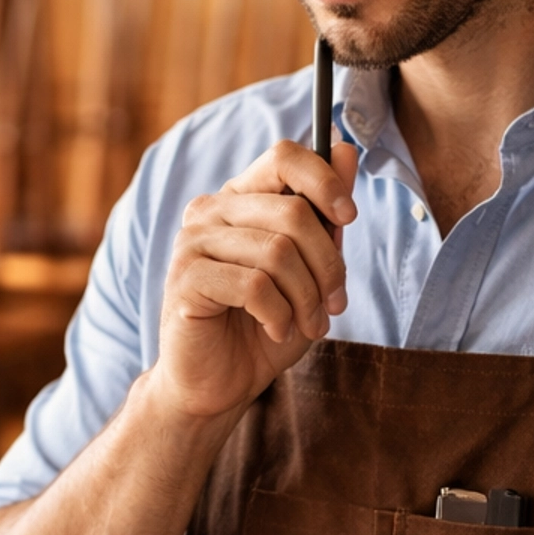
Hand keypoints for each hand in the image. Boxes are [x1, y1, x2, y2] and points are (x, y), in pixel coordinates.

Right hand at [152, 139, 359, 422]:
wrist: (219, 384)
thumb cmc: (265, 327)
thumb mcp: (310, 272)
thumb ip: (324, 215)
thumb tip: (344, 150)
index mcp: (239, 199)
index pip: (284, 157)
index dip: (324, 181)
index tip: (347, 218)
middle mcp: (210, 211)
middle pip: (293, 212)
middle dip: (328, 264)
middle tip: (335, 304)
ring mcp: (192, 243)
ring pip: (278, 252)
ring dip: (307, 298)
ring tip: (309, 326)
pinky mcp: (186, 280)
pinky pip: (254, 285)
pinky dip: (279, 314)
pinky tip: (277, 331)